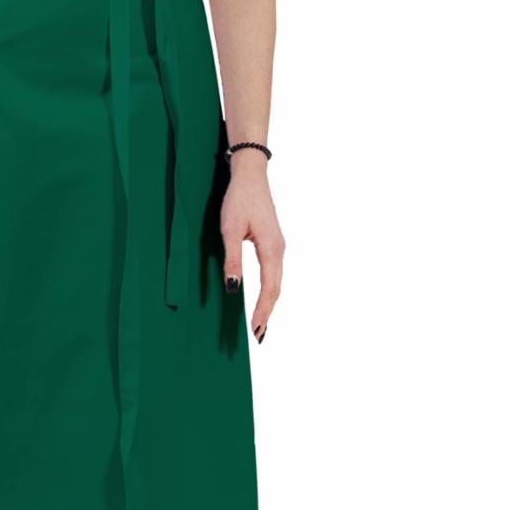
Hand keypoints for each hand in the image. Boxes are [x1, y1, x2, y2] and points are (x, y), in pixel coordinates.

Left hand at [219, 156, 283, 342]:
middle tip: (259, 334)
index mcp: (271, 249)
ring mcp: (278, 246)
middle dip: (267, 312)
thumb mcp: (230, 230)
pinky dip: (269, 290)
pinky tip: (262, 298)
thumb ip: (233, 260)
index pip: (269, 289)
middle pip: (276, 289)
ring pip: (276, 282)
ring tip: (260, 322)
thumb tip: (233, 288)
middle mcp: (279, 250)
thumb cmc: (239, 199)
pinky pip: (273, 273)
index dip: (263, 311)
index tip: (256, 330)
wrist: (251, 175)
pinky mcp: (273, 243)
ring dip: (269, 303)